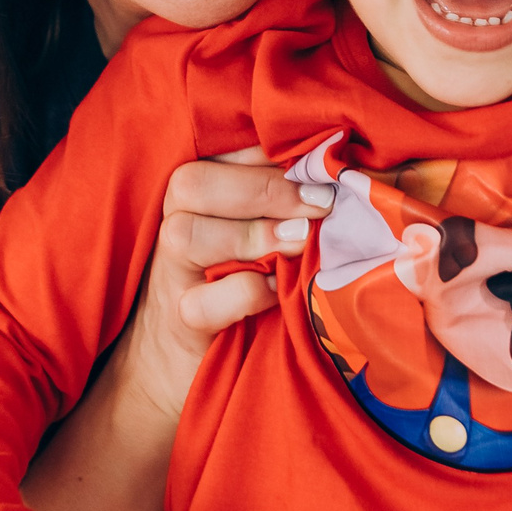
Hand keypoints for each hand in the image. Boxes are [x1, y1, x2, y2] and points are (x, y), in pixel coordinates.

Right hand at [118, 150, 326, 426]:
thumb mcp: (253, 233)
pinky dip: (245, 294)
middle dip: (262, 188)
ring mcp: (170, 275)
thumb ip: (280, 202)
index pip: (217, 152)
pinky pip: (202, 304)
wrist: (170, 359)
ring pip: (185, 235)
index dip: (267, 150)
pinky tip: (279, 293)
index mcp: (193, 195)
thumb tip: (341, 171)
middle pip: (191, 183)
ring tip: (299, 242)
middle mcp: (174, 225)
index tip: (321, 160)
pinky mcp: (180, 322)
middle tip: (319, 203)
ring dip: (251, 234)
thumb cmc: (231, 282)